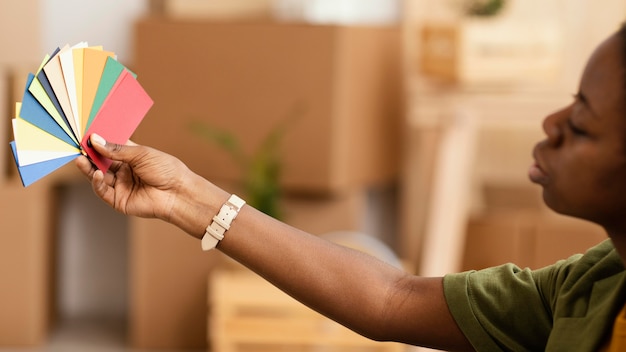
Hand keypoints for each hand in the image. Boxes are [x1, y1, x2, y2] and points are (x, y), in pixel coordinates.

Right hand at [76, 133, 190, 220]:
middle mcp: (123, 171)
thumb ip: (117, 149)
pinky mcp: (118, 200)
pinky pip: (102, 191)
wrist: (178, 192)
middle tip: (78, 146)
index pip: (109, 147)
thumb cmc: (166, 170)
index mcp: (130, 157)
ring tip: (80, 158)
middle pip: (100, 162)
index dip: (98, 141)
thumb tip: (94, 139)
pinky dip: (97, 182)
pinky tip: (96, 173)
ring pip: (98, 176)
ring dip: (88, 167)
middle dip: (89, 154)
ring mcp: (120, 185)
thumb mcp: (141, 154)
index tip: (85, 133)